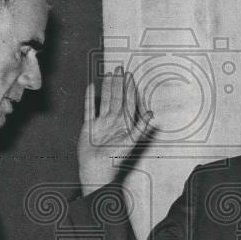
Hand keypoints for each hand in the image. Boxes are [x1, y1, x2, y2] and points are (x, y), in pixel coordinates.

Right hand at [78, 68, 153, 195]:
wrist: (96, 171)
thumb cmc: (115, 160)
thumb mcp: (131, 142)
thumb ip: (140, 127)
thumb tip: (151, 113)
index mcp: (124, 124)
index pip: (127, 102)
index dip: (129, 89)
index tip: (130, 76)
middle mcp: (113, 122)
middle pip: (116, 98)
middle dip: (118, 83)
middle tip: (120, 68)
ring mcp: (101, 123)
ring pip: (104, 100)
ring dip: (106, 87)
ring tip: (108, 74)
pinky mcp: (89, 126)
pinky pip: (89, 109)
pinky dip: (89, 98)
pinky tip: (90, 87)